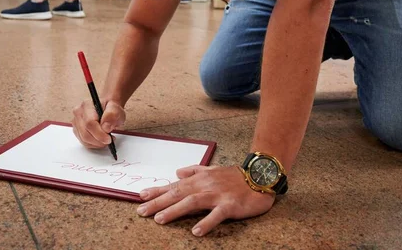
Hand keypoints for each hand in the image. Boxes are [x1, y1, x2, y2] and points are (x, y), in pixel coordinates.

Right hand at [72, 99, 124, 147]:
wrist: (107, 107)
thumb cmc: (111, 107)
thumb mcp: (116, 108)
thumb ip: (112, 115)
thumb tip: (105, 127)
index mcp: (87, 105)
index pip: (89, 124)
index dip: (99, 134)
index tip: (109, 139)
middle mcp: (78, 113)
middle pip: (85, 134)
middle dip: (99, 141)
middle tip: (109, 140)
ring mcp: (76, 122)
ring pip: (84, 140)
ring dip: (97, 143)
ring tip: (106, 139)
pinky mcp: (77, 129)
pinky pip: (83, 142)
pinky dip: (93, 144)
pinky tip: (100, 140)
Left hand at [137, 165, 275, 235]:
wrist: (260, 176)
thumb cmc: (236, 176)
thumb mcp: (213, 169)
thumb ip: (195, 170)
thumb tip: (178, 172)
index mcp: (200, 179)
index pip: (174, 185)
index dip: (157, 191)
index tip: (141, 196)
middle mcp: (205, 185)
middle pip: (178, 194)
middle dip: (158, 202)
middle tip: (141, 211)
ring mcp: (217, 195)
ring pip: (192, 202)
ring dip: (175, 211)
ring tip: (160, 219)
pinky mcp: (230, 205)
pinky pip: (216, 215)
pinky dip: (206, 223)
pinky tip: (196, 232)